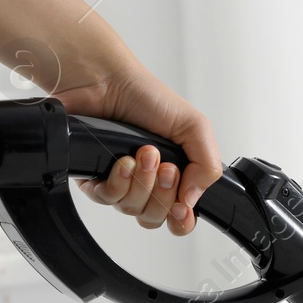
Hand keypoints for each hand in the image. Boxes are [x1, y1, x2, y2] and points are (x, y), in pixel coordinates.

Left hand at [56, 64, 221, 235]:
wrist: (107, 82)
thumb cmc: (148, 97)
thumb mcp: (194, 127)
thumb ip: (207, 166)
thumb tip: (193, 200)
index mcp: (176, 174)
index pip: (180, 216)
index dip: (182, 221)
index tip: (182, 210)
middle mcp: (147, 183)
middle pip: (156, 217)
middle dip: (163, 194)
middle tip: (164, 166)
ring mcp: (120, 183)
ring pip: (132, 210)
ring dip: (141, 183)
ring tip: (143, 153)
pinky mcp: (94, 179)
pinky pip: (106, 199)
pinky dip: (118, 181)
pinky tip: (122, 161)